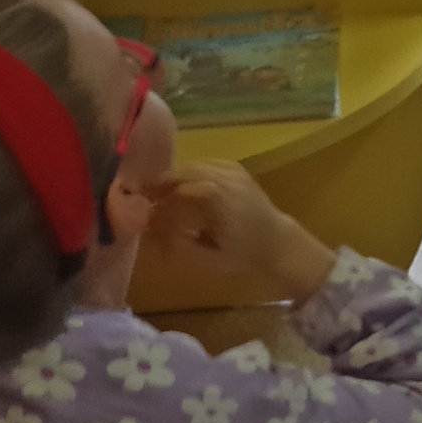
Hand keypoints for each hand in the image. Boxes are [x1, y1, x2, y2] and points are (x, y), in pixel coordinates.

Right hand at [139, 158, 335, 306]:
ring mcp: (234, 171)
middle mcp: (228, 180)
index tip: (144, 209)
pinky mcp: (236, 169)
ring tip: (159, 192)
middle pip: (187, 172)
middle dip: (163, 183)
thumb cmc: (242, 255)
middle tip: (145, 197)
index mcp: (222, 200)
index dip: (160, 198)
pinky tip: (181, 184)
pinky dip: (190, 172)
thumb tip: (150, 230)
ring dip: (175, 176)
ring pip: (195, 165)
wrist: (277, 242)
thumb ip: (178, 244)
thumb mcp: (208, 259)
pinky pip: (206, 164)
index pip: (182, 191)